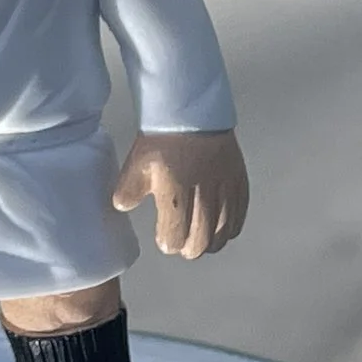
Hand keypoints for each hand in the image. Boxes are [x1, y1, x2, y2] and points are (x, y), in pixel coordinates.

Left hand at [112, 129, 248, 258]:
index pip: (175, 239)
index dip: (168, 243)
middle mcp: (204, 198)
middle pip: (201, 243)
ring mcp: (225, 192)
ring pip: (222, 234)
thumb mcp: (137, 164)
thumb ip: (128, 191)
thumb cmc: (162, 141)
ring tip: (199, 238)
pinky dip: (229, 229)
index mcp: (176, 195)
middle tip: (181, 242)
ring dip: (209, 241)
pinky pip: (239, 218)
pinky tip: (220, 228)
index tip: (163, 238)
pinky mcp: (239, 184)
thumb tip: (122, 208)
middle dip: (188, 248)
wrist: (192, 113)